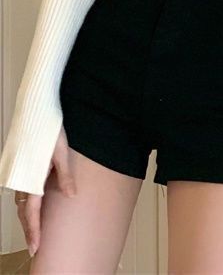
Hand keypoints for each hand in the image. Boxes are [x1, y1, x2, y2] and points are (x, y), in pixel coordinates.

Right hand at [15, 125, 76, 257]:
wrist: (35, 108)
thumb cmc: (50, 127)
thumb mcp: (61, 151)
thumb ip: (65, 175)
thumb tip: (72, 195)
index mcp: (31, 176)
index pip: (32, 211)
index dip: (34, 231)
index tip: (36, 247)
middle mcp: (20, 177)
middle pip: (23, 210)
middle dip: (30, 229)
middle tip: (35, 246)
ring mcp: (16, 172)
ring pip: (20, 201)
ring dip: (27, 216)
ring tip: (36, 230)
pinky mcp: (17, 167)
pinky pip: (19, 190)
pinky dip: (25, 202)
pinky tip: (33, 207)